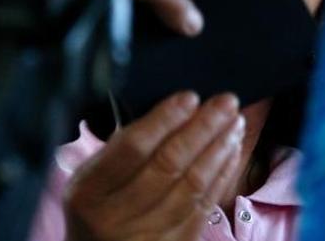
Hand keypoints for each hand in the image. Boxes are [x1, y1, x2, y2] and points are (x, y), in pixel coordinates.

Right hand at [64, 92, 245, 240]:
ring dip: (219, 149)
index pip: (132, 147)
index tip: (190, 96)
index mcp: (90, 190)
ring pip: (192, 186)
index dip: (164, 119)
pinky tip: (231, 151)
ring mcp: (146, 236)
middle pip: (168, 164)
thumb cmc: (98, 205)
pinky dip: (222, 174)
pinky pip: (204, 206)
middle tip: (226, 102)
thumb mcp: (93, 176)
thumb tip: (178, 109)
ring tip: (235, 123)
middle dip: (203, 128)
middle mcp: (116, 217)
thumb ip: (123, 146)